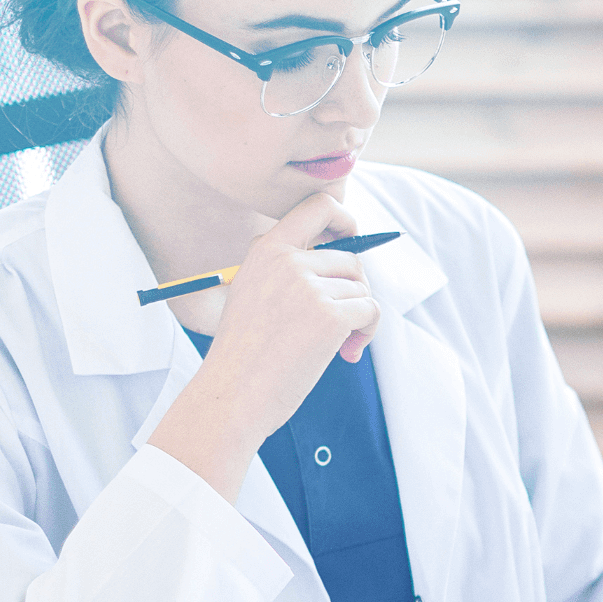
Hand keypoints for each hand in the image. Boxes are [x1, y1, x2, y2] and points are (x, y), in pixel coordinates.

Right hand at [149, 193, 380, 498]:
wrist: (232, 395)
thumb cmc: (245, 353)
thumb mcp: (251, 293)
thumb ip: (286, 269)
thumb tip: (343, 260)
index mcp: (266, 250)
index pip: (319, 206)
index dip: (345, 218)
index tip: (352, 239)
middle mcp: (287, 261)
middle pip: (350, 260)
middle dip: (354, 291)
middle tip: (342, 322)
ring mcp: (308, 286)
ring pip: (361, 289)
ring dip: (359, 318)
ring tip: (337, 345)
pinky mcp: (329, 315)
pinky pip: (371, 311)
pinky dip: (368, 332)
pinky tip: (348, 353)